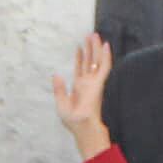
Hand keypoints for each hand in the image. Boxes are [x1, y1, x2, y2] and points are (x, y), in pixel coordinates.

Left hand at [51, 33, 113, 160]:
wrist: (83, 128)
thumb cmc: (73, 122)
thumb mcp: (61, 104)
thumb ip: (59, 89)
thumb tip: (56, 75)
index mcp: (79, 88)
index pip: (80, 69)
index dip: (79, 58)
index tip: (79, 47)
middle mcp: (88, 83)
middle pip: (90, 62)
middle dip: (89, 49)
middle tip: (90, 35)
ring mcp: (95, 82)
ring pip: (97, 61)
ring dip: (96, 48)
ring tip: (95, 35)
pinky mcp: (100, 83)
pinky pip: (104, 66)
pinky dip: (105, 56)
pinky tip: (106, 45)